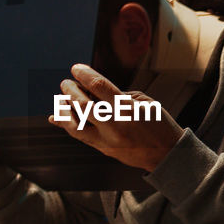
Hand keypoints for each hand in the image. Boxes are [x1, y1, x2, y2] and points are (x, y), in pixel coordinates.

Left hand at [49, 64, 183, 172]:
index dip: (84, 75)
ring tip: (61, 99)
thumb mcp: (143, 102)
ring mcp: (107, 140)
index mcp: (127, 109)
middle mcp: (114, 125)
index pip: (99, 87)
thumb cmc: (158, 124)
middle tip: (66, 83)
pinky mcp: (104, 150)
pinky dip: (66, 125)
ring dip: (64, 109)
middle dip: (70, 91)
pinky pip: (80, 136)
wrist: (166, 155)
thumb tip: (93, 91)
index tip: (76, 68)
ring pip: (75, 125)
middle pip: (82, 105)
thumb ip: (117, 95)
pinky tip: (56, 117)